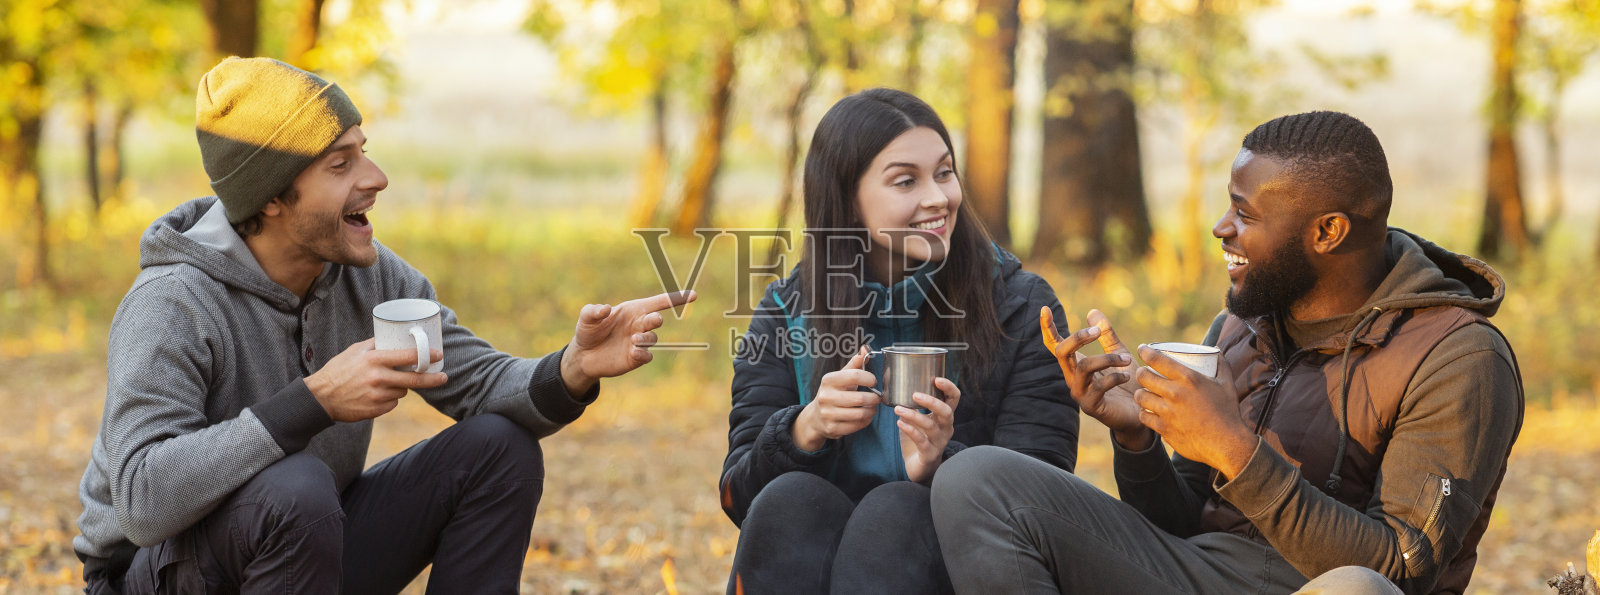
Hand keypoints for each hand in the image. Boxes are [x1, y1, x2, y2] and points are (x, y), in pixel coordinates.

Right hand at [305, 339, 447, 421]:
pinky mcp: (375, 410)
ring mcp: (377, 396)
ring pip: (402, 391)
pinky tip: (375, 394)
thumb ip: (375, 344)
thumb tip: (394, 336)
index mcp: (374, 360)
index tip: (439, 355)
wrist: (320, 397)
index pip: (408, 357)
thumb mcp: (355, 351)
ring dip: (400, 387)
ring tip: (383, 383)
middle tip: (443, 377)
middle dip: (432, 379)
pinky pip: (392, 403)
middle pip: (414, 380)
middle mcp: (378, 378)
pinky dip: (389, 399)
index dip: (426, 356)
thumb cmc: (338, 370)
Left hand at [561, 290, 697, 394]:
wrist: (584, 355)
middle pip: (656, 319)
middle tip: (651, 320)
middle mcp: (639, 325)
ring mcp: (638, 342)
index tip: (693, 295)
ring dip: (646, 338)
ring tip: (633, 340)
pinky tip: (633, 351)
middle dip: (656, 319)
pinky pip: (646, 355)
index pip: (658, 302)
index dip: (676, 298)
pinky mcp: (635, 358)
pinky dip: (643, 353)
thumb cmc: (588, 331)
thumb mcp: (586, 318)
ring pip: (652, 338)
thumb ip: (593, 311)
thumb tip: (606, 308)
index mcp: (633, 310)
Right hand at [793, 347, 880, 450]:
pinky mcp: (832, 429)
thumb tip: (865, 348)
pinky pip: (857, 425)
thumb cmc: (833, 393)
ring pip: (861, 414)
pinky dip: (866, 421)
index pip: (855, 376)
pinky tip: (865, 416)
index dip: (870, 378)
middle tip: (877, 397)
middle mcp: (825, 397)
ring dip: (872, 411)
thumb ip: (854, 364)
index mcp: (828, 380)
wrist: (815, 417)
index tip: (873, 381)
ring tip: (872, 407)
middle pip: (861, 398)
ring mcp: (828, 414)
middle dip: (874, 398)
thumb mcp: (840, 377)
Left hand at [897, 377, 960, 483]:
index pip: (954, 399)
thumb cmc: (920, 439)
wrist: (919, 467)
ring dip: (913, 415)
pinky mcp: (929, 454)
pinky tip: (899, 423)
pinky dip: (910, 430)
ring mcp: (939, 442)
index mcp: (945, 417)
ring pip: (930, 426)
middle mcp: (946, 429)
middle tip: (915, 394)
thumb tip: (899, 388)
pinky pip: (921, 441)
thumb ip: (913, 406)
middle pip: (946, 412)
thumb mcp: (918, 420)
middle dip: (932, 402)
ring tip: (898, 409)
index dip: (949, 388)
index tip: (937, 378)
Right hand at [1041, 307, 1147, 447]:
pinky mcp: (1091, 407)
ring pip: (1084, 367)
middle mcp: (1072, 378)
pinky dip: (1115, 377)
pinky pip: (1098, 386)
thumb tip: (1092, 311)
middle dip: (1078, 337)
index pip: (1056, 345)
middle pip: (1062, 352)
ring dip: (1107, 359)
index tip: (1045, 308)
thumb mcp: (1118, 354)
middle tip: (1097, 331)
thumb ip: (1106, 335)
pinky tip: (1128, 376)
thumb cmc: (1128, 384)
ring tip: (1127, 360)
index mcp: (1075, 364)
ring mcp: (1079, 393)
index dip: (1047, 328)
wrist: (1140, 412)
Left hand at [1132, 344, 1255, 478]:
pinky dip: (1145, 413)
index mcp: (1188, 379)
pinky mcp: (1163, 428)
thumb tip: (1216, 351)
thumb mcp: (1227, 384)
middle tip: (1144, 374)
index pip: (1157, 359)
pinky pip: (1144, 417)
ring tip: (1145, 393)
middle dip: (1141, 373)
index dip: (1145, 351)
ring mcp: (1167, 412)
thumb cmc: (1228, 412)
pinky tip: (1148, 411)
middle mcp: (1174, 393)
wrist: (1227, 444)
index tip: (1142, 349)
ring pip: (1140, 396)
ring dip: (1140, 393)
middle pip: (1143, 377)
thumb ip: (1221, 365)